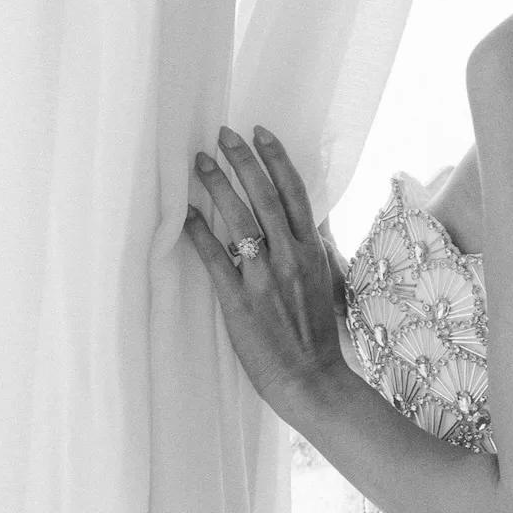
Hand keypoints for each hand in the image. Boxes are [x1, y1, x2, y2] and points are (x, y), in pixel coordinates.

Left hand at [184, 126, 347, 411]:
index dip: (276, 158)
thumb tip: (314, 218)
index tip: (260, 132)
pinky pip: (216, 260)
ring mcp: (265, 278)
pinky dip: (200, 235)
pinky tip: (184, 216)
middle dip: (242, 160)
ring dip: (218, 187)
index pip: (294, 192)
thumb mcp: (328, 281)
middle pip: (264, 196)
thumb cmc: (317, 333)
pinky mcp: (241, 301)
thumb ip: (318, 247)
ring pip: (240, 220)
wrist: (312, 379)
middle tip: (222, 134)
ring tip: (200, 163)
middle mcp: (291, 257)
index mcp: (313, 250)